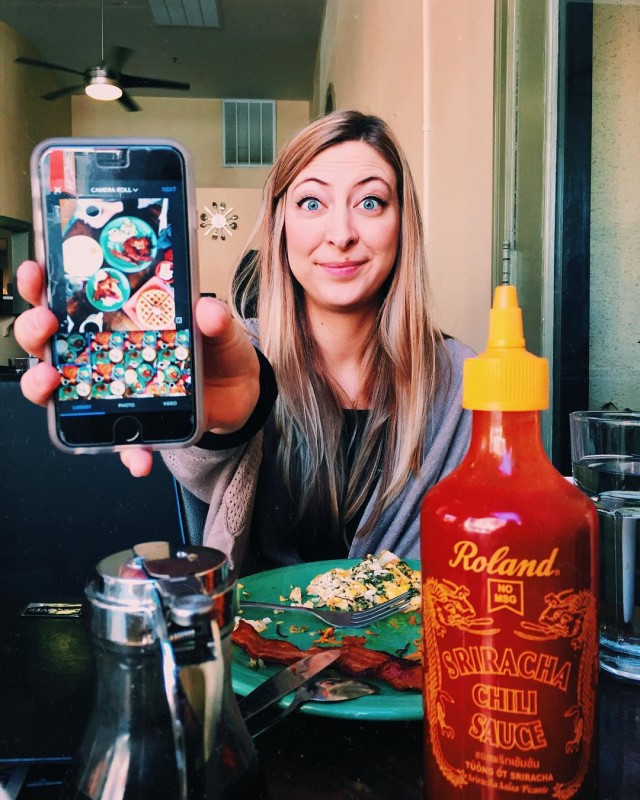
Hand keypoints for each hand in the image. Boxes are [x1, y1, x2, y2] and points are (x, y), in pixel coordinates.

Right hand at [13, 261, 260, 476]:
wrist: (240, 394)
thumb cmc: (217, 353)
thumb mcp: (221, 329)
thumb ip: (215, 319)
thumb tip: (206, 310)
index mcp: (120, 323)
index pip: (70, 300)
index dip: (44, 285)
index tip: (36, 272)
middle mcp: (106, 357)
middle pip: (51, 343)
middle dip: (36, 331)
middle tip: (44, 324)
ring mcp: (114, 393)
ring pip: (64, 393)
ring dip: (46, 388)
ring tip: (53, 382)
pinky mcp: (137, 426)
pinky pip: (124, 444)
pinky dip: (129, 453)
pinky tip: (138, 458)